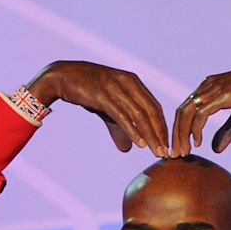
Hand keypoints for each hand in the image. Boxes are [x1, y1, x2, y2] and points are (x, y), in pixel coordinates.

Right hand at [28, 60, 168, 156]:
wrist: (62, 76)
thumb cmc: (87, 91)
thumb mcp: (107, 109)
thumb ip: (119, 128)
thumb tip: (127, 150)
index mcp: (133, 82)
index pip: (155, 107)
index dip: (163, 127)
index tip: (168, 145)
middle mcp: (128, 82)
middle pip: (152, 111)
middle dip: (160, 134)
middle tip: (167, 153)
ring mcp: (116, 87)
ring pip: (140, 115)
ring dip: (150, 135)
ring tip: (157, 151)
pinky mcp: (103, 95)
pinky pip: (122, 115)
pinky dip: (133, 130)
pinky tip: (140, 143)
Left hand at [171, 65, 230, 156]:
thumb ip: (225, 131)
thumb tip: (214, 150)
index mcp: (208, 87)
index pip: (186, 109)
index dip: (180, 129)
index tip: (180, 147)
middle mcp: (206, 86)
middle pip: (181, 112)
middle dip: (176, 135)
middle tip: (175, 154)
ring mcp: (212, 89)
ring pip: (186, 114)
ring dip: (182, 135)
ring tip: (183, 153)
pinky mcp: (220, 96)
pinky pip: (200, 115)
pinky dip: (196, 130)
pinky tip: (197, 143)